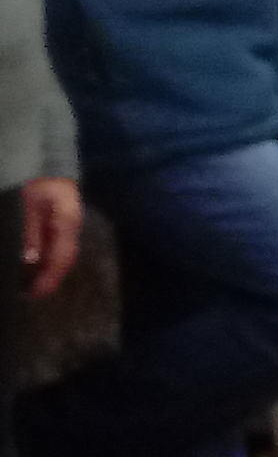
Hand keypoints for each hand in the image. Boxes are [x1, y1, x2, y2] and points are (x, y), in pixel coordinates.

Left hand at [18, 178, 78, 298]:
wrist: (44, 162)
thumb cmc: (36, 183)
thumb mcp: (27, 207)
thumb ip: (31, 232)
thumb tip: (31, 260)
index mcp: (67, 222)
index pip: (62, 257)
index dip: (50, 278)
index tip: (35, 294)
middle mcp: (71, 226)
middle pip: (65, 258)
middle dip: (51, 279)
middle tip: (32, 295)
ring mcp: (68, 226)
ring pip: (63, 254)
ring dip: (50, 271)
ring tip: (34, 285)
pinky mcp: (61, 224)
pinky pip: (57, 246)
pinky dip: (49, 260)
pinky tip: (37, 267)